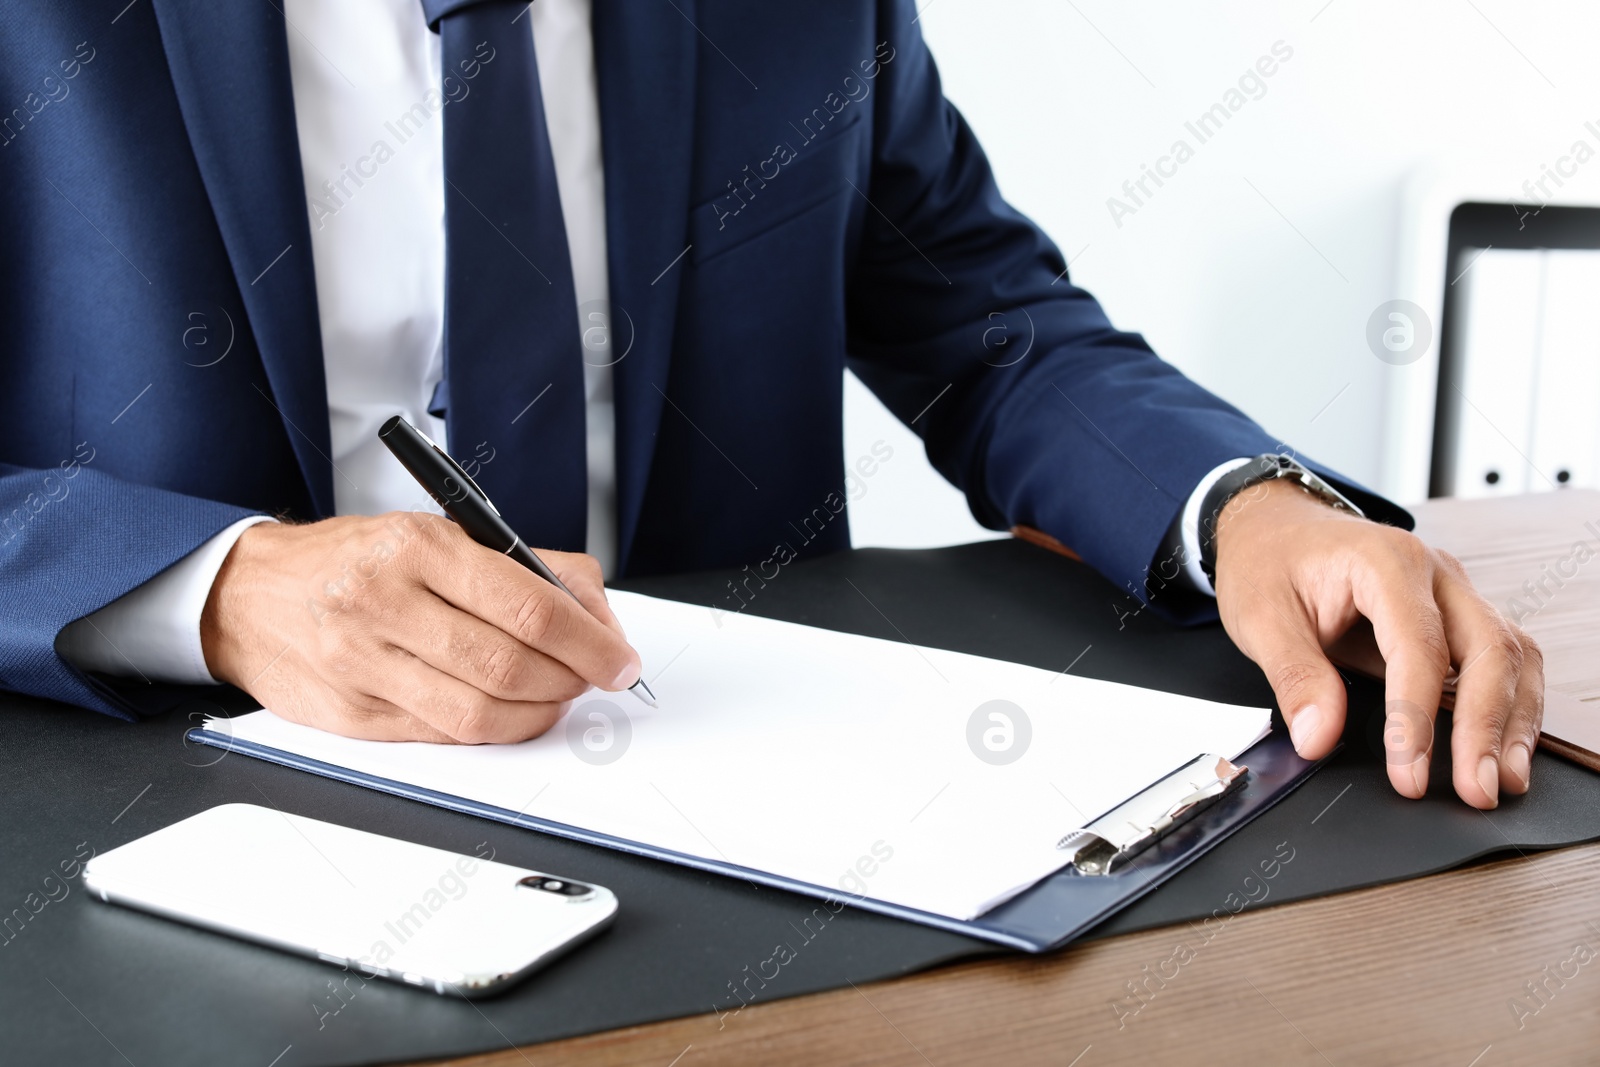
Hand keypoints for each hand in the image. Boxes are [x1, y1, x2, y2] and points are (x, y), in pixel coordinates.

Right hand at [200, 513, 641, 742]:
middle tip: (595, 678)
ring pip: (480, 714)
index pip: (530, 608)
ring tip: (556, 695)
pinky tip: (509, 712)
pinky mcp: (352, 716)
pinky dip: (493, 729)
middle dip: (572, 680)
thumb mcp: (439, 533)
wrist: (251, 595)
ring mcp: (362, 665)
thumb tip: (597, 615)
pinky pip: (443, 736)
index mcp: (416, 548)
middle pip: (510, 666)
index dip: (590, 642)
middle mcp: (384, 604)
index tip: (620, 659)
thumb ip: (526, 567)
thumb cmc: (358, 560)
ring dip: (538, 713)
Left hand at [1211, 480, 1542, 807]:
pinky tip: (1502, 748)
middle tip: (1478, 790)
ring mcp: (1453, 592)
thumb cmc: (1270, 562)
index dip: (1419, 719)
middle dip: (1488, 726)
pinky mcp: (1456, 614)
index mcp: (1385, 563)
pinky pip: (1502, 657)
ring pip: (1510, 653)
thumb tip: (1319, 737)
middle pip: (1489, 649)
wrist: (1276, 529)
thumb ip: (1294, 676)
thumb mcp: (1260, 616)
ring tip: (1503, 780)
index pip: (1419, 648)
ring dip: (1514, 720)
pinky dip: (1511, 704)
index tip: (1411, 775)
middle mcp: (1435, 573)